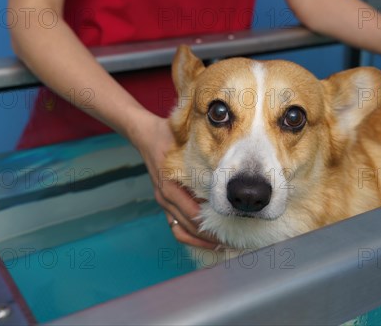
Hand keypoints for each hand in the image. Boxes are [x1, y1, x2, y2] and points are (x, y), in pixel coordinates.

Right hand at [129, 113, 218, 248]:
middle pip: (189, 226)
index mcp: (169, 185)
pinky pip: (176, 227)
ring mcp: (163, 202)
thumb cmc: (168, 137)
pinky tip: (208, 240)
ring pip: (182, 231)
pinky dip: (191, 237)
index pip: (192, 213)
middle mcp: (165, 197)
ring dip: (202, 241)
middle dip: (211, 237)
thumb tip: (228, 163)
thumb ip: (201, 152)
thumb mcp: (183, 142)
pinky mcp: (165, 204)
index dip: (211, 226)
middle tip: (234, 243)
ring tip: (223, 245)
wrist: (146, 136)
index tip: (231, 230)